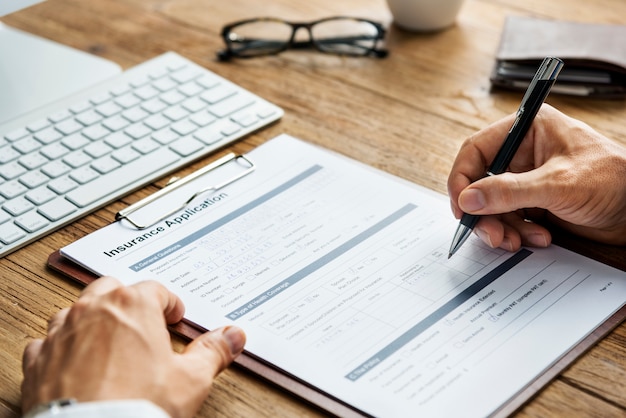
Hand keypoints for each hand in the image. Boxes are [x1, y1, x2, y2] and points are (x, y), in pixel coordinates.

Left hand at [21, 277, 245, 417]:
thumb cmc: (138, 406)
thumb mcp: (191, 379)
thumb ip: (213, 351)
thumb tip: (233, 336)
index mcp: (133, 305)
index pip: (156, 290)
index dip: (169, 304)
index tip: (174, 317)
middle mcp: (93, 311)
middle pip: (112, 289)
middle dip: (128, 302)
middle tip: (142, 322)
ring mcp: (62, 333)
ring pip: (76, 310)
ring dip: (92, 319)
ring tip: (109, 340)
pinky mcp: (39, 360)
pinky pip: (48, 341)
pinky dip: (61, 347)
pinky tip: (73, 361)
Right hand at [448, 104, 625, 250]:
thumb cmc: (614, 180)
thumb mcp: (558, 184)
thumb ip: (509, 191)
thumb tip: (468, 199)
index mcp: (526, 130)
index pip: (476, 151)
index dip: (463, 180)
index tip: (461, 207)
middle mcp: (522, 153)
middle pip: (480, 183)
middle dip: (484, 212)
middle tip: (491, 234)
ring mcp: (527, 179)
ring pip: (491, 206)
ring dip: (502, 228)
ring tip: (519, 241)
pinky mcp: (533, 202)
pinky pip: (508, 219)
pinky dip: (517, 233)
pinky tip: (539, 238)